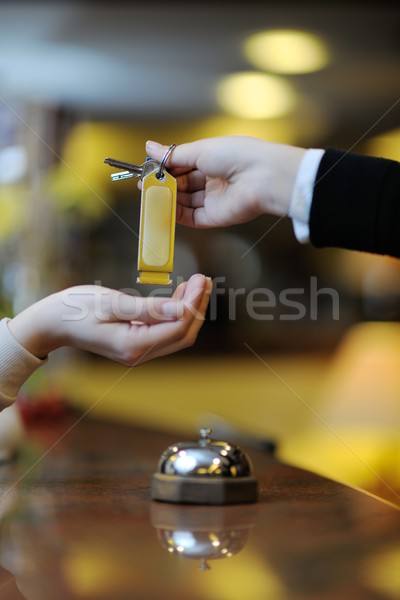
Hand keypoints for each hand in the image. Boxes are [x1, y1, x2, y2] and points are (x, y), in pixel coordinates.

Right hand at [8, 274, 211, 365]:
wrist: (51, 324)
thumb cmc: (75, 310)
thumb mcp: (111, 303)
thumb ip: (148, 308)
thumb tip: (180, 308)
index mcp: (134, 345)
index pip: (178, 327)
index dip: (193, 304)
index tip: (200, 280)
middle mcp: (139, 354)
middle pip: (182, 334)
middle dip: (197, 307)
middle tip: (204, 279)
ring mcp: (138, 352)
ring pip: (176, 334)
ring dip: (189, 310)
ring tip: (197, 284)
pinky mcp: (135, 344)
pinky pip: (163, 332)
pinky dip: (175, 314)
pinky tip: (178, 296)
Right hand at [145, 136, 305, 227]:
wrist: (262, 177)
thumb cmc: (237, 155)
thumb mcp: (200, 149)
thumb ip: (173, 154)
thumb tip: (149, 147)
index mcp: (213, 159)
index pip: (183, 165)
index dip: (165, 168)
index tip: (147, 170)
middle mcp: (213, 180)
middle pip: (182, 185)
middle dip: (163, 185)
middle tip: (144, 185)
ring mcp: (214, 199)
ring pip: (184, 202)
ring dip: (167, 199)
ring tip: (149, 195)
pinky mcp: (215, 217)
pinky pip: (191, 217)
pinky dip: (176, 214)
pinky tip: (162, 208)